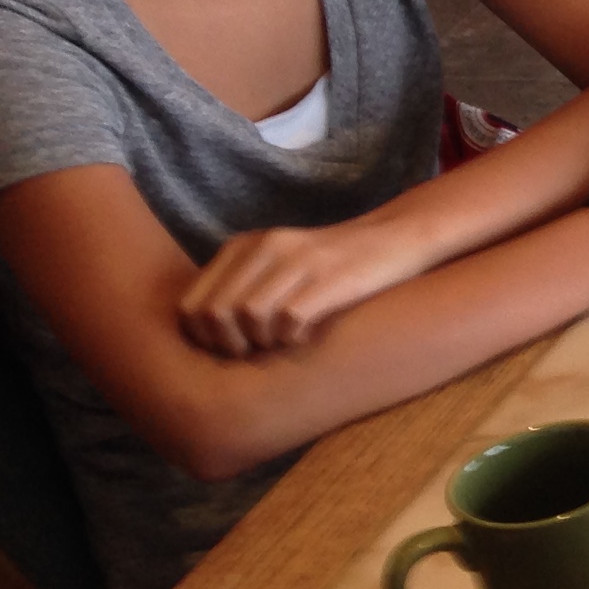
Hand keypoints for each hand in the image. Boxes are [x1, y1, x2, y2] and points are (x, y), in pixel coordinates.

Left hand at [178, 216, 436, 358]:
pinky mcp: (331, 277)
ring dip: (264, 342)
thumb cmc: (331, 264)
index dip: (202, 339)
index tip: (229, 349)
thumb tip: (203, 336)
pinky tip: (309, 335)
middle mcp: (267, 246)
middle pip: (216, 314)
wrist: (397, 237)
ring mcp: (300, 260)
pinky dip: (294, 338)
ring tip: (285, 340)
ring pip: (250, 316)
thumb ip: (239, 287)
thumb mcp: (276, 264)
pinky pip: (290, 320)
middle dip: (230, 345)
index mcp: (244, 246)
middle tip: (256, 351)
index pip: (191, 304)